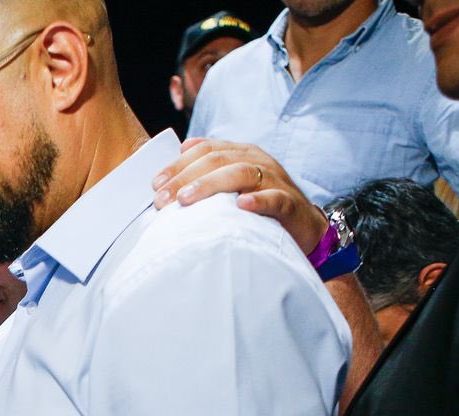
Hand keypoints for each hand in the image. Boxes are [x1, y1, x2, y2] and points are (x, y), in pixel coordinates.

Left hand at [152, 139, 327, 256]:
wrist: (303, 225)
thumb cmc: (260, 204)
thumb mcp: (233, 183)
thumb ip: (210, 167)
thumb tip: (181, 148)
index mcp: (242, 153)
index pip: (205, 150)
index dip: (178, 165)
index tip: (155, 184)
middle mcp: (258, 161)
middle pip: (218, 160)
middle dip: (185, 177)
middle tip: (162, 199)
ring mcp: (275, 180)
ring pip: (241, 173)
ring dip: (211, 184)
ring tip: (186, 199)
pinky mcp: (289, 203)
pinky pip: (274, 198)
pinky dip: (257, 200)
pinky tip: (240, 206)